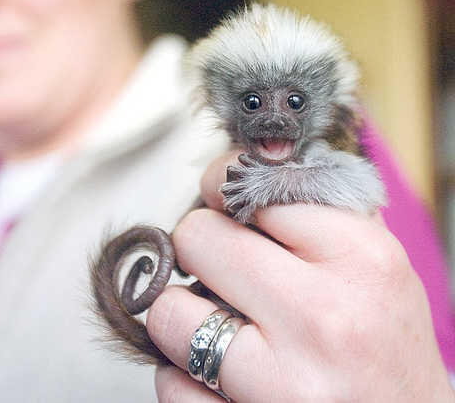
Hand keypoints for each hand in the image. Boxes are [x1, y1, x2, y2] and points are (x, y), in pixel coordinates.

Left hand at [147, 151, 454, 401]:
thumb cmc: (384, 339)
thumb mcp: (371, 258)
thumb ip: (312, 207)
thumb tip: (232, 169)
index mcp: (360, 256)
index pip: (247, 186)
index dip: (223, 189)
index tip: (223, 202)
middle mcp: (323, 315)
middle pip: (195, 236)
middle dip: (200, 248)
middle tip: (221, 267)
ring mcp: (283, 381)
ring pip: (166, 312)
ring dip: (183, 315)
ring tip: (222, 324)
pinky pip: (169, 382)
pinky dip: (184, 374)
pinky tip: (225, 375)